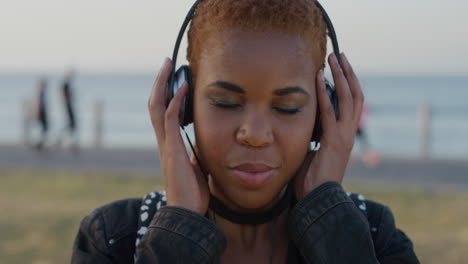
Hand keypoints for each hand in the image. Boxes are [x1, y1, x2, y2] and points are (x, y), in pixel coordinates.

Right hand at [148, 58, 209, 214]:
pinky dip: (175, 101)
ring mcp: (166, 144)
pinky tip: (183, 87)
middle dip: (160, 82)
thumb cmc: (191, 192)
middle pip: (154, 104)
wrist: (186, 212)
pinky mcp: (172, 149)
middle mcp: (163, 141)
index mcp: (168, 144)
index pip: (161, 112)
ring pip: (157, 107)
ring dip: (163, 84)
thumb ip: (194, 154)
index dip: (164, 93)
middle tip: (166, 62)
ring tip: (169, 66)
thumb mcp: (196, 166)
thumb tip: (199, 146)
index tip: (172, 76)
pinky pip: (171, 119)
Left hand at [294, 53, 363, 199]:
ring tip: (334, 58)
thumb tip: (303, 123)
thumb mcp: (312, 151)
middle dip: (348, 73)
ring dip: (341, 76)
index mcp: (344, 135)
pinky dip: (325, 94)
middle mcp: (348, 133)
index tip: (340, 68)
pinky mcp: (333, 142)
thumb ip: (312, 135)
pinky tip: (319, 79)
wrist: (316, 201)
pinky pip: (330, 113)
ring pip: (348, 99)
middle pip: (355, 96)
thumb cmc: (311, 179)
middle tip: (339, 55)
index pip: (352, 104)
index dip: (348, 84)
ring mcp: (343, 137)